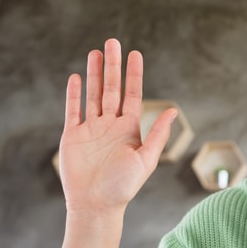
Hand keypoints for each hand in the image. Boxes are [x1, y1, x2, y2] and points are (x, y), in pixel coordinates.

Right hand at [58, 38, 176, 213]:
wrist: (96, 205)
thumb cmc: (123, 187)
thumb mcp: (146, 160)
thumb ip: (158, 135)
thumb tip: (172, 112)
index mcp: (129, 129)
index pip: (132, 94)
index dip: (133, 74)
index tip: (135, 53)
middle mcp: (111, 126)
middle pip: (111, 89)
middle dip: (112, 66)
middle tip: (112, 42)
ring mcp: (91, 129)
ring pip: (93, 95)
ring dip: (95, 74)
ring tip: (95, 52)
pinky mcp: (73, 136)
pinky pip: (73, 110)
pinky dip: (74, 94)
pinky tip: (77, 77)